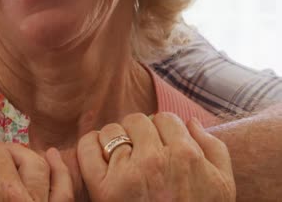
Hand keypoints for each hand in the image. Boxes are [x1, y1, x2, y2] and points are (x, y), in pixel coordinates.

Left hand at [77, 112, 235, 201]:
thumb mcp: (221, 186)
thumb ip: (213, 149)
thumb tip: (191, 121)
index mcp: (185, 155)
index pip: (164, 118)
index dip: (161, 130)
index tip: (158, 145)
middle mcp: (154, 161)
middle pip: (136, 121)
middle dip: (137, 133)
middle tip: (138, 152)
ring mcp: (127, 174)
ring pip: (110, 131)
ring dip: (113, 141)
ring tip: (120, 160)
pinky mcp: (102, 188)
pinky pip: (87, 147)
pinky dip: (89, 147)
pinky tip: (99, 158)